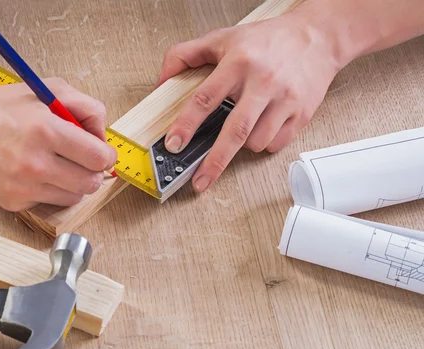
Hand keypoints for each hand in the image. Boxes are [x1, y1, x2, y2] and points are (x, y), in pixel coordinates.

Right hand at [0, 77, 116, 210]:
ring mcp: (23, 186)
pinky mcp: (12, 201)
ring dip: (72, 182)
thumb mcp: (49, 90)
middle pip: (90, 183)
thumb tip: (103, 139)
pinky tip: (32, 172)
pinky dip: (47, 189)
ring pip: (73, 196)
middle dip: (92, 171)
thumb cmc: (6, 105)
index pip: (99, 158)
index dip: (106, 155)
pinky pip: (47, 202)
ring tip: (56, 164)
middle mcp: (35, 163)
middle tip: (82, 161)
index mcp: (47, 131)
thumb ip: (86, 108)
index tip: (102, 153)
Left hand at [156, 12, 343, 191]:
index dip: (186, 124)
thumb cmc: (267, 40)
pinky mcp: (301, 113)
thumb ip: (185, 55)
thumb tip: (161, 81)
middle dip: (215, 162)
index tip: (174, 144)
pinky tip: (262, 127)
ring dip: (242, 146)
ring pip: (256, 142)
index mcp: (238, 63)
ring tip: (242, 128)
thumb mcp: (222, 38)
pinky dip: (263, 143)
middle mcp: (262, 82)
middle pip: (235, 131)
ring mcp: (284, 99)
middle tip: (199, 181)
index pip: (205, 99)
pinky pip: (276, 143)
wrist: (317, 37)